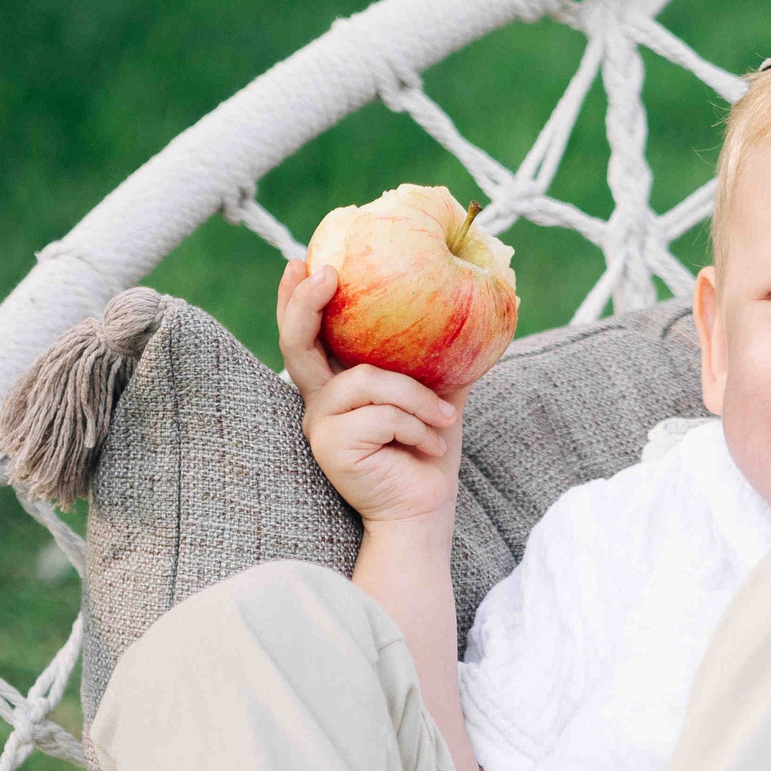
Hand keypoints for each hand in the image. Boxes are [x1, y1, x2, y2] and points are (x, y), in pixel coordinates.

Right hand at [277, 258, 465, 530]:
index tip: (303, 261)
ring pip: (367, 380)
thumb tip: (474, 309)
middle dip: (306, 303)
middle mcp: (320, 400)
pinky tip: (430, 446)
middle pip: (296, 342)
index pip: (308, 334)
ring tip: (445, 419)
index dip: (298, 298)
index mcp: (339, 383)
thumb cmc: (429, 453)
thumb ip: (437, 356)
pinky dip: (416, 426)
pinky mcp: (329, 444)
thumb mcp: (436, 394)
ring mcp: (319, 423)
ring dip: (417, 398)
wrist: (425, 509)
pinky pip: (381, 414)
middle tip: (327, 274)